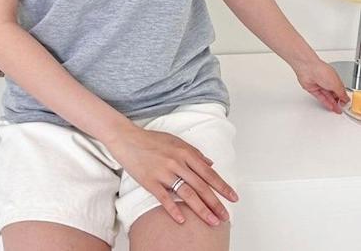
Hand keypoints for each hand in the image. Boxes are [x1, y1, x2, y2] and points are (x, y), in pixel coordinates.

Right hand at [105, 124, 238, 226]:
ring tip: (212, 221)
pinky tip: (183, 220)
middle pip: (201, 186)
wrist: (126, 138)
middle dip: (216, 203)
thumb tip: (210, 164)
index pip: (208, 172)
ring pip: (187, 194)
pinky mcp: (150, 181)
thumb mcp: (175, 140)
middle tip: (226, 216)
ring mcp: (163, 172)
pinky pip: (164, 198)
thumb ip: (193, 152)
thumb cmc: (151, 139)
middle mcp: (176, 162)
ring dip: (201, 209)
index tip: (233, 197)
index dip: (222, 186)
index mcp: (184, 152)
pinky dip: (174, 210)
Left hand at [293, 56, 350, 113]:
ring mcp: (319, 85)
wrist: (307, 69)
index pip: (340, 89)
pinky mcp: (312, 88)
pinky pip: (320, 97)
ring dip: (332, 103)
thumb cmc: (321, 71)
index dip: (343, 97)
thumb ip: (341, 93)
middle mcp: (326, 81)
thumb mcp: (336, 84)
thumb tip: (346, 99)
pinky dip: (325, 102)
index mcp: (334, 78)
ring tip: (337, 110)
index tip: (345, 103)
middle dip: (338, 102)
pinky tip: (330, 106)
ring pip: (327, 96)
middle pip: (333, 94)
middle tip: (341, 108)